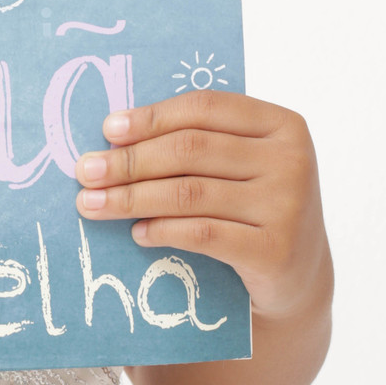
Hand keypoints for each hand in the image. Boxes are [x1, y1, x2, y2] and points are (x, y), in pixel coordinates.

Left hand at [74, 89, 328, 319]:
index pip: (205, 108)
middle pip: (190, 150)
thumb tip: (114, 138)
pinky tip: (137, 233)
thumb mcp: (238, 166)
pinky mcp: (275, 251)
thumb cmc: (253, 208)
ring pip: (189, 193)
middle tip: (87, 171)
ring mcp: (287, 206)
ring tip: (93, 204)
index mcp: (281, 124)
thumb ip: (196, 144)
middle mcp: (291, 160)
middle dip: (130, 160)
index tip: (108, 130)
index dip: (152, 116)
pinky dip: (161, 230)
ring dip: (131, 198)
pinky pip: (202, 234)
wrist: (298, 276)